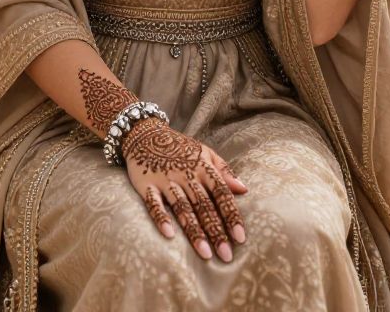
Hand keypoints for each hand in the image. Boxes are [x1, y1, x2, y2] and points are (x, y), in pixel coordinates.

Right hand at [121, 116, 246, 262]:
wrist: (145, 133)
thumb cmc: (180, 148)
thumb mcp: (204, 152)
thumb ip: (224, 170)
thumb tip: (244, 189)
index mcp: (202, 166)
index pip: (221, 192)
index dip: (231, 215)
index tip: (240, 238)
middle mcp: (186, 174)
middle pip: (203, 205)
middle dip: (216, 231)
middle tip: (226, 256)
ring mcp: (166, 179)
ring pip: (182, 207)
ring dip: (194, 231)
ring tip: (205, 254)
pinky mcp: (146, 184)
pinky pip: (154, 203)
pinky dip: (161, 217)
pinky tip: (169, 234)